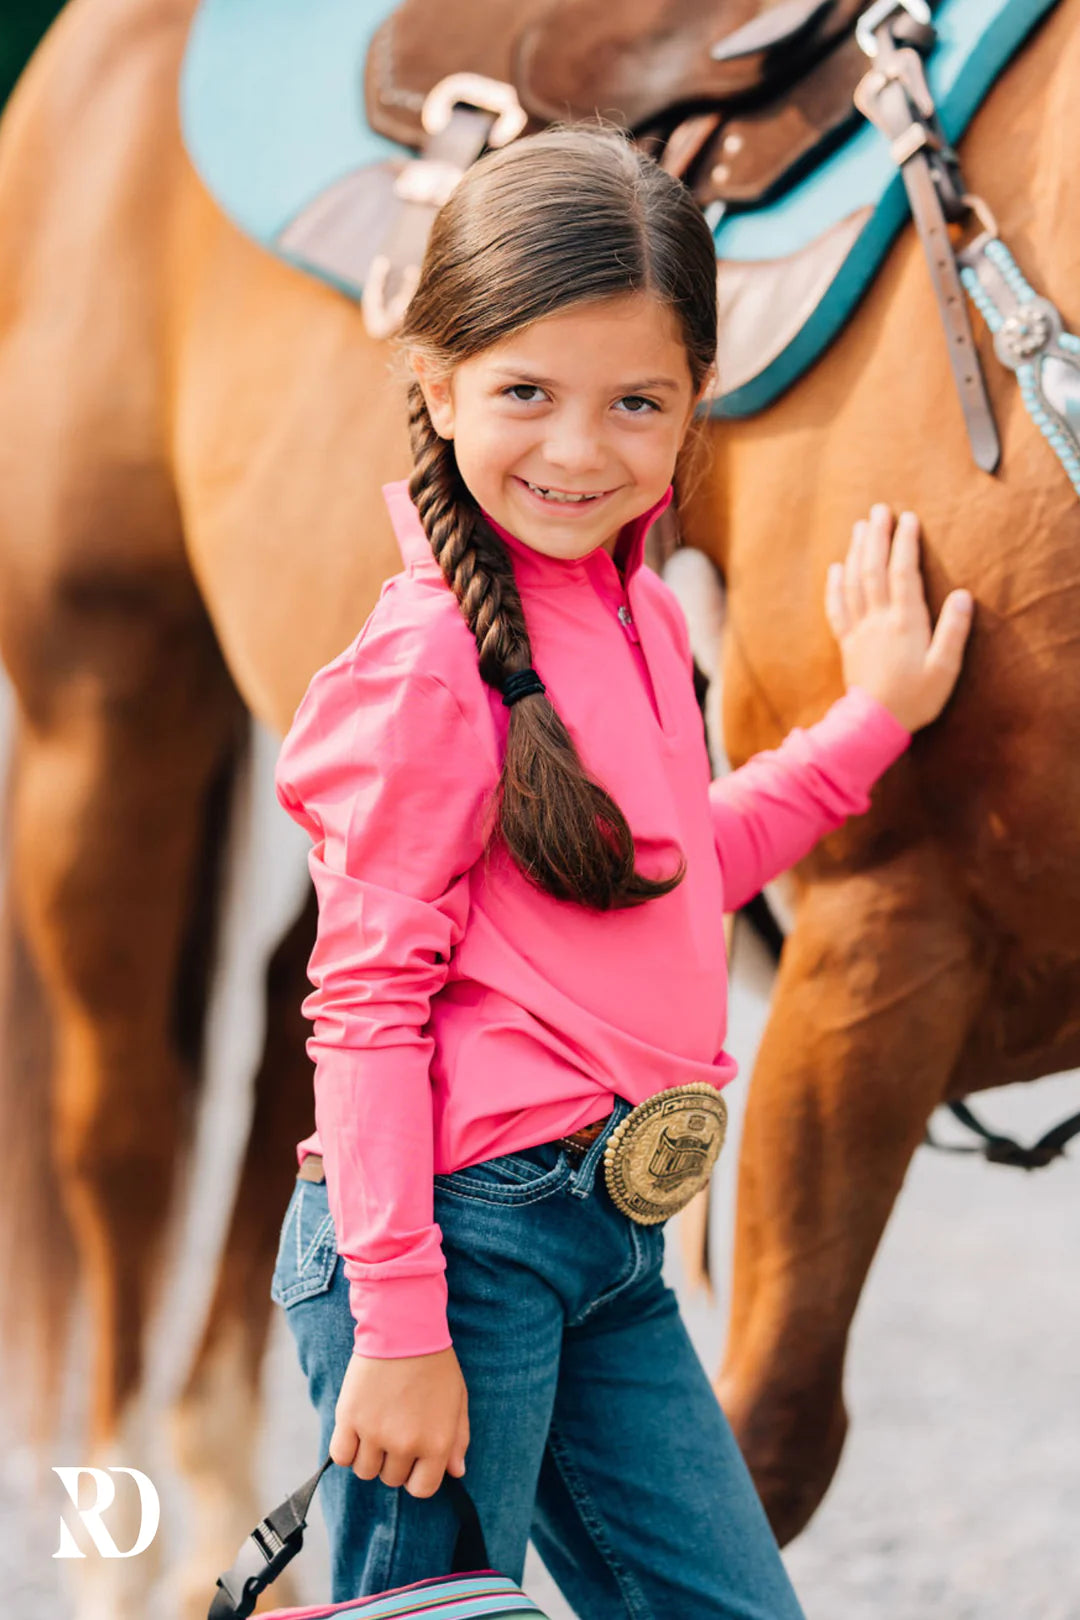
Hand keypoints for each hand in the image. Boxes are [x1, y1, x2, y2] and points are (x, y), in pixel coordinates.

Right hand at [330, 1345, 469, 1498]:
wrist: (404, 1328)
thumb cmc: (434, 1363)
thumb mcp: (458, 1400)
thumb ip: (458, 1439)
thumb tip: (456, 1472)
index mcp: (437, 1443)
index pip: (422, 1489)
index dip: (416, 1477)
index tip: (413, 1459)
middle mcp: (406, 1444)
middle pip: (391, 1479)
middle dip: (393, 1461)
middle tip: (395, 1431)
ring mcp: (376, 1433)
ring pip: (365, 1470)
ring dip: (369, 1456)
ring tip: (375, 1429)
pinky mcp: (349, 1419)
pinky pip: (341, 1456)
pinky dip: (346, 1449)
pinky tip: (355, 1430)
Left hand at [824, 505, 972, 732]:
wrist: (875, 723)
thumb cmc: (916, 697)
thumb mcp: (945, 667)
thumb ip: (953, 630)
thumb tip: (961, 595)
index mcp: (905, 621)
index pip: (903, 572)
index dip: (905, 543)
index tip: (908, 519)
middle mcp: (878, 619)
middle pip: (874, 568)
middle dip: (877, 536)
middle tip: (879, 509)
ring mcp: (859, 629)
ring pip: (854, 582)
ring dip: (856, 551)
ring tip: (860, 527)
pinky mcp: (847, 643)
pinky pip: (837, 607)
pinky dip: (835, 585)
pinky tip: (836, 568)